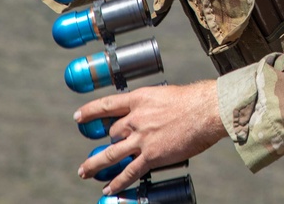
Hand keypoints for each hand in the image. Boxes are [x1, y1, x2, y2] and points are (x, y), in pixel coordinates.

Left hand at [76, 80, 226, 194]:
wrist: (206, 110)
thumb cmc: (194, 100)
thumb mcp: (166, 95)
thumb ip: (153, 107)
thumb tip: (152, 116)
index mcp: (139, 99)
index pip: (107, 105)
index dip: (90, 111)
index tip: (78, 117)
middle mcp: (136, 118)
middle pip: (112, 132)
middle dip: (107, 142)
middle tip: (97, 151)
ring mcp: (142, 138)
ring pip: (112, 154)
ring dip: (96, 164)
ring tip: (85, 171)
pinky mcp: (152, 156)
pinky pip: (130, 171)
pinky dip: (118, 182)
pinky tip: (109, 187)